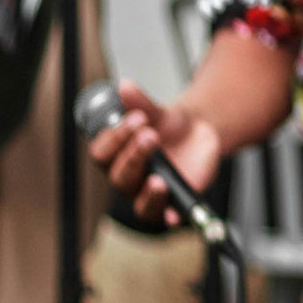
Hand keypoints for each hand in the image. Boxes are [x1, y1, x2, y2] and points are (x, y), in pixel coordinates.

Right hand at [86, 80, 224, 229]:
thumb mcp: (157, 112)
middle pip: (119, 176)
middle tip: (151, 135)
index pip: (103, 153)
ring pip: (140, 203)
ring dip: (147, 192)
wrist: (199, 133)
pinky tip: (175, 214)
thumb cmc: (168, 126)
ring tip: (158, 178)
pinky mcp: (173, 203)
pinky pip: (168, 216)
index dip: (116, 137)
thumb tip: (124, 86)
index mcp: (116, 156)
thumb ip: (140, 102)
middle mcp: (129, 178)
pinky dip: (171, 216)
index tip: (137, 118)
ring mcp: (149, 193)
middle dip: (134, 155)